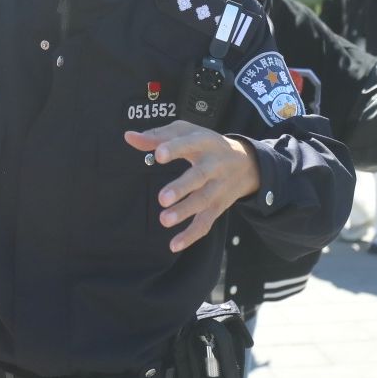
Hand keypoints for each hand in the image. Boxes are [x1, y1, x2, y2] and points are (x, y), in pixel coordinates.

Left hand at [122, 122, 259, 253]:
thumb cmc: (206, 144)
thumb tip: (129, 137)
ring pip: (203, 201)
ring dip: (184, 212)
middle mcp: (214, 166)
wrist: (247, 163)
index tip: (158, 155)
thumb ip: (157, 136)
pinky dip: (191, 235)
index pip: (189, 144)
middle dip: (182, 187)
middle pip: (199, 176)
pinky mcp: (218, 207)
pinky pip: (206, 222)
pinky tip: (174, 244)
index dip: (175, 148)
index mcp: (204, 142)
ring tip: (164, 219)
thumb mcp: (186, 132)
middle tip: (162, 198)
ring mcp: (218, 188)